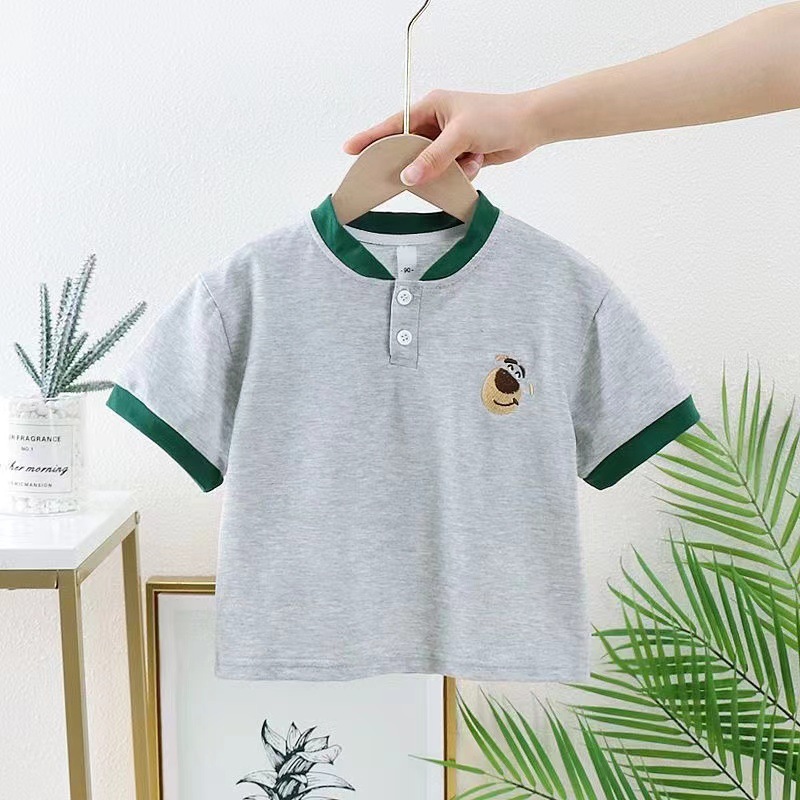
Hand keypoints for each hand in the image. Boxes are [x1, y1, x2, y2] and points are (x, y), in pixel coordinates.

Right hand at [342, 89, 541, 186]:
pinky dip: (464, 172)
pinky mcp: (461, 156)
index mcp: (431, 107)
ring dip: (450, 169)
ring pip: (432, 167)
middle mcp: (437, 123)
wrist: (531, 126)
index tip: (350, 149)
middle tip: (425, 171)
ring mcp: (449, 141)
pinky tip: (479, 160)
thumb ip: (433, 158)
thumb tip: (408, 178)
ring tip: (470, 158)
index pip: (394, 125)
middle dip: (421, 164)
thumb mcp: (461, 136)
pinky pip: (449, 173)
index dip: (371, 138)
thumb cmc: (497, 118)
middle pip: (412, 151)